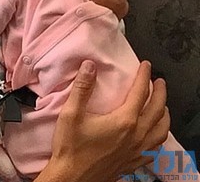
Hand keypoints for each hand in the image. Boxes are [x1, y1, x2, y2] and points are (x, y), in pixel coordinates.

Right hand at [40, 60, 169, 181]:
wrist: (72, 178)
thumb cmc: (71, 147)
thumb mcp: (71, 113)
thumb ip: (82, 88)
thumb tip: (90, 66)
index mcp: (123, 121)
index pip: (140, 94)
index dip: (144, 77)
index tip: (145, 66)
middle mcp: (135, 136)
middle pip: (156, 111)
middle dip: (160, 93)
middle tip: (159, 82)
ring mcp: (137, 151)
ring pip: (161, 131)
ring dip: (164, 115)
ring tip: (163, 107)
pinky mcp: (133, 162)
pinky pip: (155, 149)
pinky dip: (159, 138)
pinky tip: (154, 136)